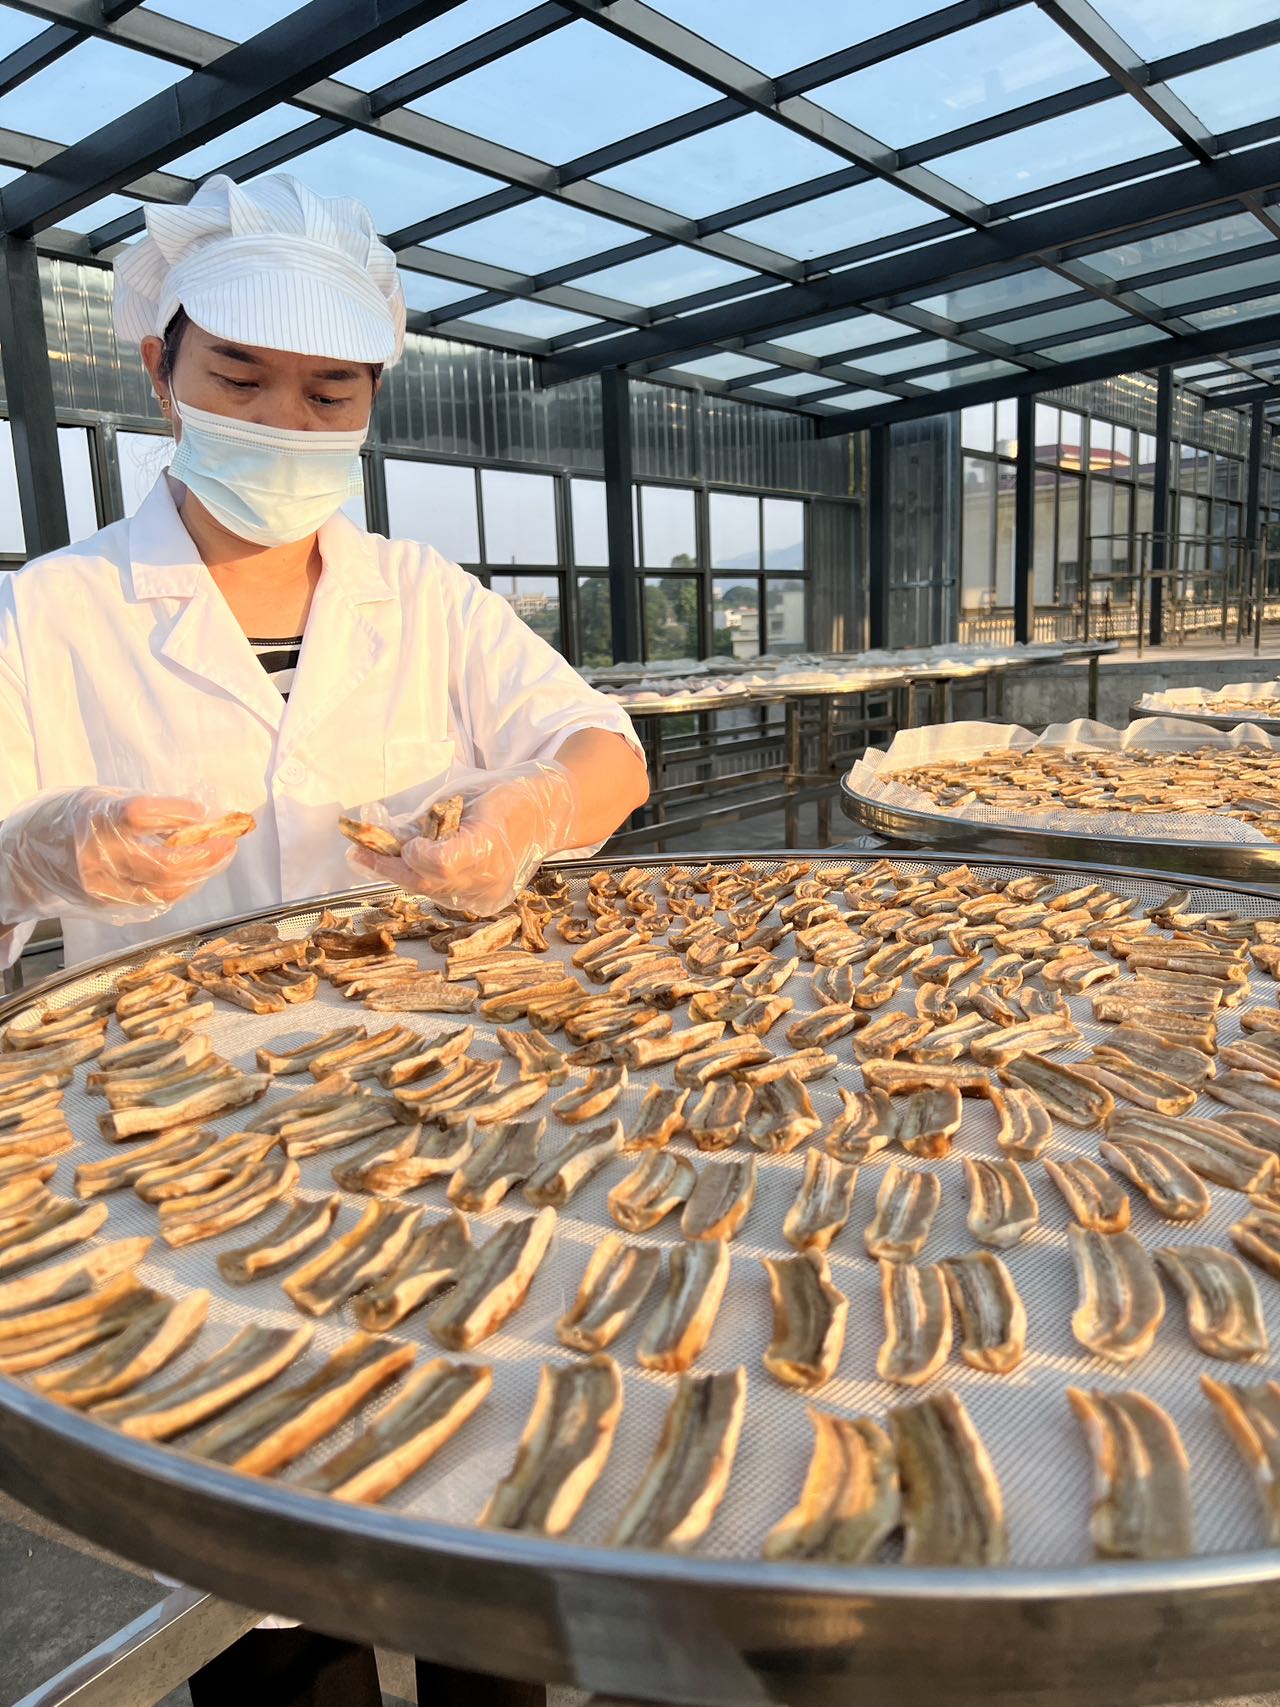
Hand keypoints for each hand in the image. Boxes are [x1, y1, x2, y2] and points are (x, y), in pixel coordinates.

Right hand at [0, 788, 243, 924]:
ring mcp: (102, 886)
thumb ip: (145, 810)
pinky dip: (181, 887)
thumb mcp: (102, 800)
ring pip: (164, 890)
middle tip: (228, 842)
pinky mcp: (107, 906)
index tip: (200, 811)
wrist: (28, 857)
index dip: (175, 813)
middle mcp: (96, 856)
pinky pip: (155, 901)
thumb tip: (198, 818)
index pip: (140, 815)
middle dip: (204, 855)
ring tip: (220, 856)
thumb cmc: (73, 820)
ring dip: (200, 874)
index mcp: (94, 818)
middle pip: (161, 864)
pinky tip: (195, 874)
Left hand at [349, 762, 575, 915]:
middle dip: (388, 867)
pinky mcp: (486, 900)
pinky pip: (443, 894)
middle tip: (357, 852)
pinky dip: (424, 880)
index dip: (415, 855)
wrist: (549, 816)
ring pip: (431, 892)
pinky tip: (406, 867)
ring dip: (401, 875)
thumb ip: (429, 817)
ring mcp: (488, 893)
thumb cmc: (508, 794)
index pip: (439, 863)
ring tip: (371, 858)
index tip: (407, 842)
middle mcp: (488, 876)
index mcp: (488, 844)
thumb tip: (389, 833)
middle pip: (427, 882)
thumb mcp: (466, 793)